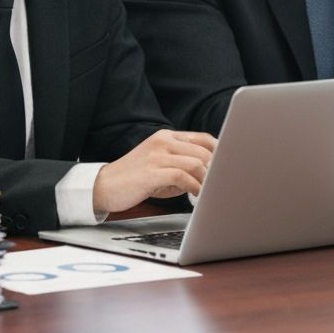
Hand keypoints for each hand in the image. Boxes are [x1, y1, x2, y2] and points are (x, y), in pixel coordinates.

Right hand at [93, 130, 215, 213]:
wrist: (104, 186)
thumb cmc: (134, 179)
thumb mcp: (160, 165)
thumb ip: (182, 164)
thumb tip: (210, 173)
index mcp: (166, 137)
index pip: (202, 138)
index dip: (219, 151)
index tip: (229, 165)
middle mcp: (163, 141)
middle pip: (203, 150)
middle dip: (217, 168)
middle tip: (222, 182)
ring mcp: (157, 155)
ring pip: (196, 162)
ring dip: (207, 179)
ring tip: (210, 191)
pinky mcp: (152, 172)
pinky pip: (183, 176)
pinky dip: (195, 187)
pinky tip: (196, 195)